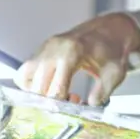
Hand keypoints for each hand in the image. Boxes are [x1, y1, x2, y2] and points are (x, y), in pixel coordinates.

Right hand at [15, 13, 139, 103]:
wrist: (109, 30)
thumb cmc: (112, 51)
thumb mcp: (114, 74)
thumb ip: (102, 92)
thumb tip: (88, 106)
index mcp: (72, 53)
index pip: (56, 90)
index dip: (62, 106)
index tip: (73, 108)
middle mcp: (53, 50)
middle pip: (38, 88)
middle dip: (51, 102)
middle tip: (71, 99)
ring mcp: (44, 49)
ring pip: (26, 79)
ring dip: (38, 93)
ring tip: (58, 94)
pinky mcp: (41, 50)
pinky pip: (25, 71)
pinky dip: (31, 84)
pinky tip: (49, 87)